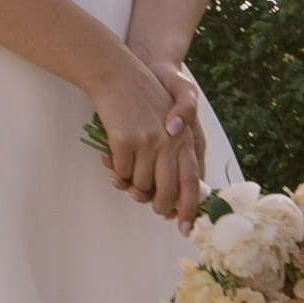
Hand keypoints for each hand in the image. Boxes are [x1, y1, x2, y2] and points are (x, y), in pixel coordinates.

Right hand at [94, 48, 205, 226]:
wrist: (118, 73)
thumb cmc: (143, 98)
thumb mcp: (169, 120)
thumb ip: (175, 153)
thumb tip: (168, 192)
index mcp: (185, 138)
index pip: (192, 182)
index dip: (189, 209)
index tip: (184, 229)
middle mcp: (169, 142)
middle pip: (167, 193)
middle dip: (159, 207)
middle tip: (154, 209)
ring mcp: (147, 142)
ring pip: (140, 186)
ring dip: (132, 185)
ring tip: (128, 173)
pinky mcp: (124, 140)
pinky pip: (120, 173)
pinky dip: (115, 172)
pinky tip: (112, 160)